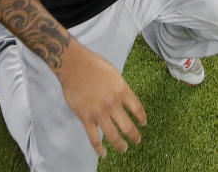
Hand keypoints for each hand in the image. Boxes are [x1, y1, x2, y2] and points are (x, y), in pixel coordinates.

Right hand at [56, 42, 145, 157]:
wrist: (74, 65)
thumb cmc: (92, 64)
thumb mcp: (113, 73)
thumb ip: (120, 87)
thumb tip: (123, 97)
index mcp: (122, 91)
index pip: (137, 109)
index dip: (142, 118)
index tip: (143, 124)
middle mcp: (113, 104)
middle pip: (128, 127)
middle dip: (135, 136)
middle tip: (137, 140)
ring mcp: (100, 113)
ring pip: (114, 136)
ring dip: (121, 145)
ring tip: (124, 148)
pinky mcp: (86, 118)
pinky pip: (94, 138)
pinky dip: (99, 149)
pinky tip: (103, 153)